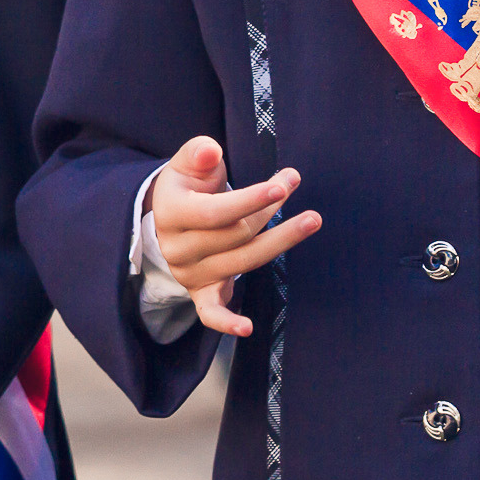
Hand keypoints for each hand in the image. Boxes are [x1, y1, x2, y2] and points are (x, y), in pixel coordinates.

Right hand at [147, 136, 320, 336]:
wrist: (170, 216)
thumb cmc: (188, 184)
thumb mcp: (188, 162)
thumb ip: (198, 153)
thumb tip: (210, 151)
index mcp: (172, 214)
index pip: (216, 212)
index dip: (251, 200)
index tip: (282, 185)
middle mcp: (178, 248)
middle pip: (236, 235)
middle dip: (270, 209)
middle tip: (294, 182)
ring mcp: (189, 273)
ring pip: (241, 263)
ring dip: (279, 241)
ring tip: (310, 221)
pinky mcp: (200, 293)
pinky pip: (210, 313)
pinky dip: (227, 323)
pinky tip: (247, 328)